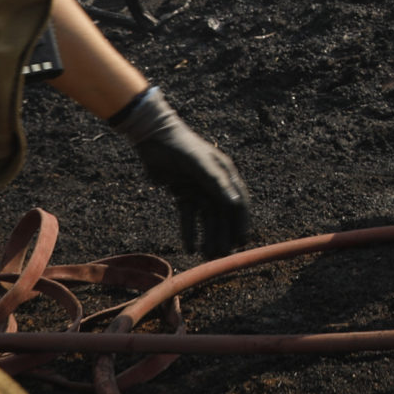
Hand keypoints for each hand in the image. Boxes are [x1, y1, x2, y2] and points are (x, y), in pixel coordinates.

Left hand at [108, 87, 252, 258]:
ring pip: (206, 218)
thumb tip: (235, 204)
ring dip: (206, 236)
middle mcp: (215, 182)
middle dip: (221, 234)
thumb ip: (217, 183)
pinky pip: (189, 215)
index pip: (238, 201)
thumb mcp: (199, 164)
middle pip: (222, 214)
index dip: (241, 222)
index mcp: (225, 173)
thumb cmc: (181, 147)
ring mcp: (198, 188)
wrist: (152, 137)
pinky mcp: (182, 193)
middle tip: (219, 255)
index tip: (241, 242)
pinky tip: (189, 246)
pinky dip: (189, 230)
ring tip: (204, 256)